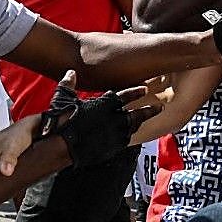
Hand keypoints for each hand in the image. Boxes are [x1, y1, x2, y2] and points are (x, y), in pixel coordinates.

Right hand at [40, 71, 158, 167]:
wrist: (62, 147)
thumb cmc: (61, 122)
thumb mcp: (63, 99)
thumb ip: (69, 85)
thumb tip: (71, 73)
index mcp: (103, 105)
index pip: (124, 96)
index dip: (136, 92)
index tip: (145, 88)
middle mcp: (112, 120)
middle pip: (136, 114)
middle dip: (149, 110)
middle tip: (160, 107)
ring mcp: (112, 135)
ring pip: (132, 128)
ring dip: (140, 123)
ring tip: (146, 119)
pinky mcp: (110, 148)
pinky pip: (124, 141)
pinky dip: (129, 136)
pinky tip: (131, 134)